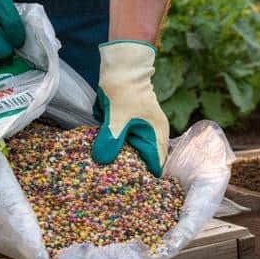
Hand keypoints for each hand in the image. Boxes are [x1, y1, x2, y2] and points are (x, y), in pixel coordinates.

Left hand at [92, 40, 169, 174]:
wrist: (124, 66)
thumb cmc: (123, 92)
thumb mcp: (115, 119)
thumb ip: (110, 141)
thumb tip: (102, 161)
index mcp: (157, 136)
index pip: (157, 167)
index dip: (146, 180)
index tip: (133, 191)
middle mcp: (156, 135)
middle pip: (149, 162)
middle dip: (136, 174)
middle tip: (119, 187)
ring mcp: (148, 129)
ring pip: (140, 152)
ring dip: (129, 161)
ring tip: (114, 176)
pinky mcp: (137, 123)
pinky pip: (132, 142)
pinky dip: (124, 149)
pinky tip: (111, 155)